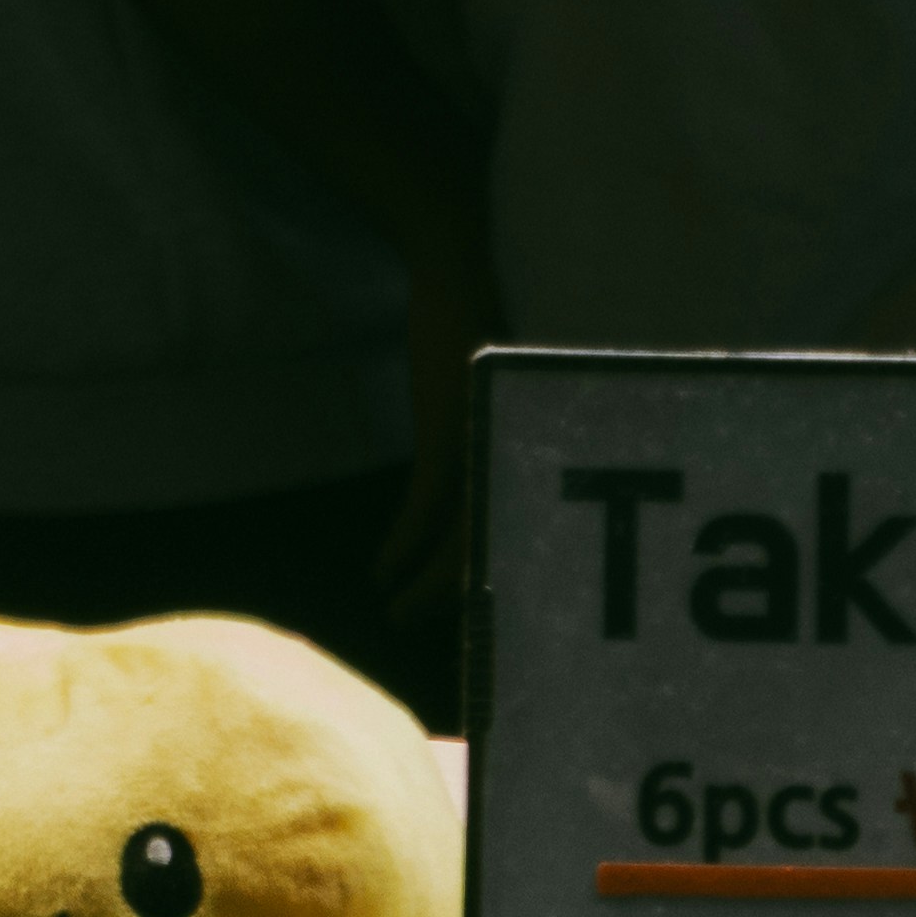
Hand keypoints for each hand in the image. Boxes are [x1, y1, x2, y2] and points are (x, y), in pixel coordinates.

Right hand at [375, 240, 498, 621]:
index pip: (523, 535)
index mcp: (531, 453)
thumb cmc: (475, 333)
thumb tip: (484, 489)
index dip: (500, 584)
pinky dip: (405, 544)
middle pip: (495, 549)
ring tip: (399, 614)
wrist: (455, 280)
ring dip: (427, 586)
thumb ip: (495, 440)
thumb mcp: (491, 400)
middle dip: (462, 600)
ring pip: (460, 540)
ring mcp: (483, 445)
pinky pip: (427, 507)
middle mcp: (516, 456)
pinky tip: (384, 573)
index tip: (481, 623)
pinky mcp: (448, 432)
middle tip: (437, 636)